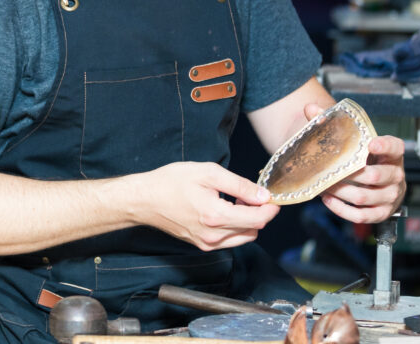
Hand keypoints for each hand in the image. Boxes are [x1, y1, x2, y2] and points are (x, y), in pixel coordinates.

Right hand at [138, 161, 279, 250]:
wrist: (145, 199)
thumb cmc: (172, 182)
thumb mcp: (208, 173)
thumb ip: (239, 185)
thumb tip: (263, 195)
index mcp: (216, 216)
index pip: (258, 219)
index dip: (271, 208)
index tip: (274, 196)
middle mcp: (213, 236)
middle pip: (253, 230)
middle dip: (259, 212)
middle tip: (249, 193)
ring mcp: (207, 244)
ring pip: (243, 238)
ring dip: (248, 221)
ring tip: (237, 200)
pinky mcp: (201, 246)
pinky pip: (229, 240)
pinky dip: (235, 227)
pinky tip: (225, 209)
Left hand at [305, 103, 405, 223]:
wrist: (381, 181)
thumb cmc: (367, 156)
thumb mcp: (358, 139)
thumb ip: (334, 123)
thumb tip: (310, 108)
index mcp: (393, 154)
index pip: (395, 147)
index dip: (384, 146)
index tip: (370, 144)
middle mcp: (396, 175)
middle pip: (374, 176)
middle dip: (350, 175)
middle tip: (331, 171)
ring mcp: (391, 196)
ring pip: (364, 197)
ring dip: (341, 192)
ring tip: (325, 185)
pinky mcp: (382, 213)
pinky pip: (362, 215)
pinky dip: (343, 209)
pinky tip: (329, 200)